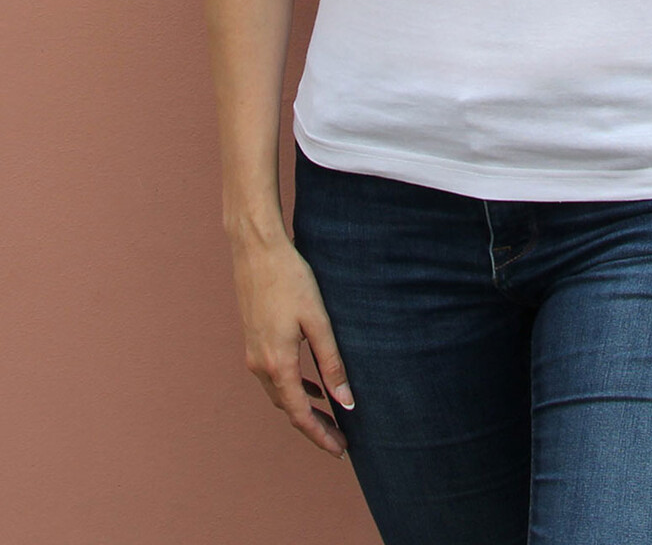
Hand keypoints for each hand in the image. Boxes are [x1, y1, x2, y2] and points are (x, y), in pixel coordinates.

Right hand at [230, 233, 353, 458]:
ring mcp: (253, 353)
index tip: (340, 451)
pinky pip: (273, 377)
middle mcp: (260, 365)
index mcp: (278, 363)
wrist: (257, 250)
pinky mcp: (253, 340)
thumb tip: (346, 402)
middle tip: (340, 440)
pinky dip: (292, 388)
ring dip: (302, 409)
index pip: (299, 415)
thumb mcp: (318, 320)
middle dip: (314, 427)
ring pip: (279, 394)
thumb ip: (332, 363)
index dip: (320, 436)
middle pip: (288, 409)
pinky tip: (310, 386)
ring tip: (329, 418)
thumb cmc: (291, 279)